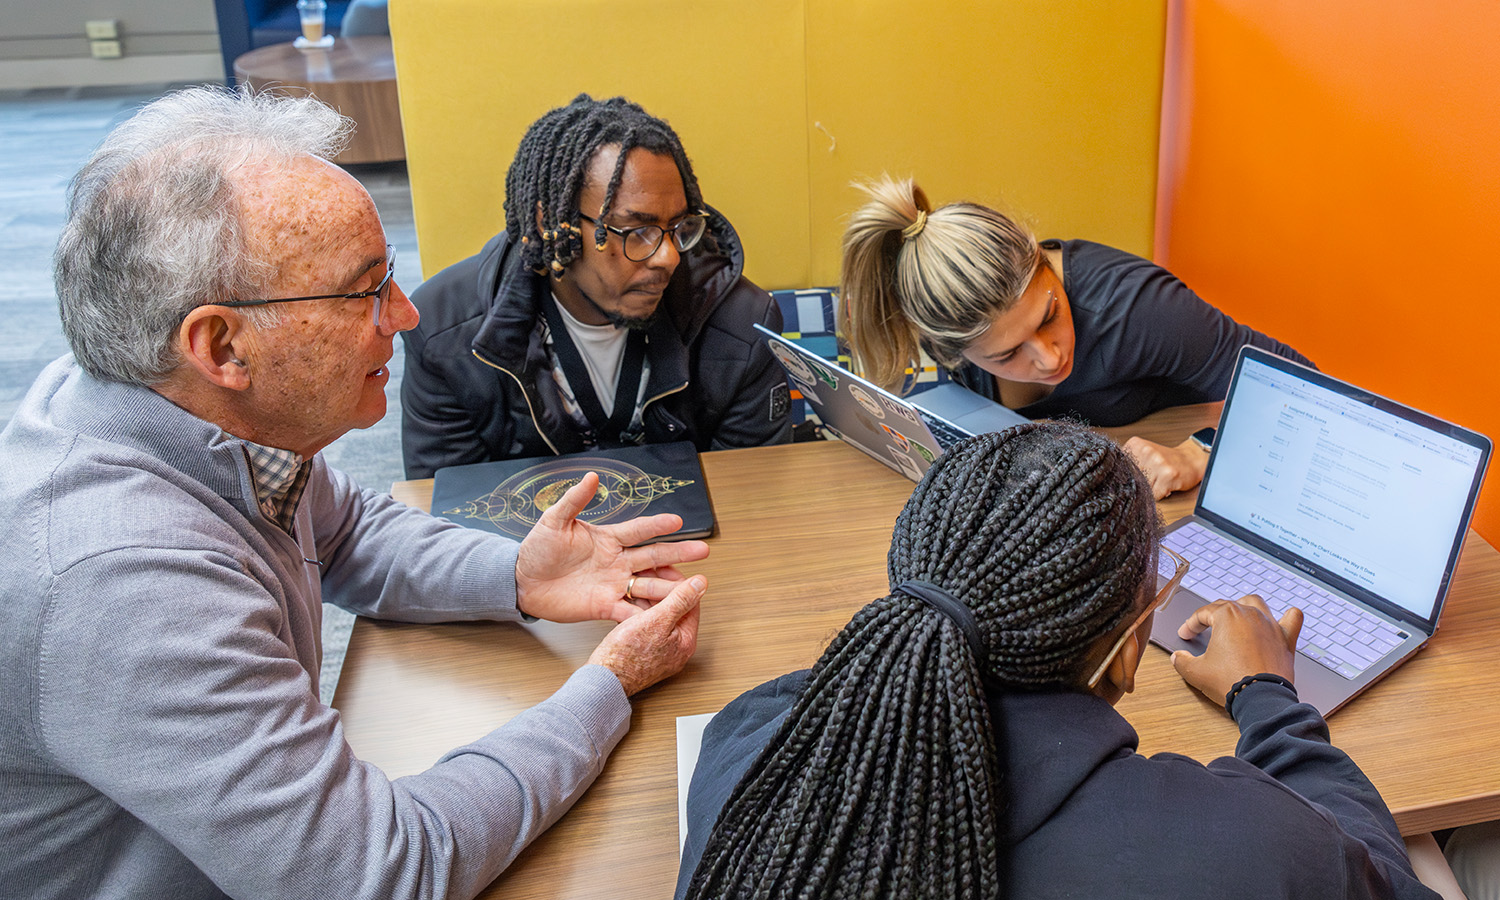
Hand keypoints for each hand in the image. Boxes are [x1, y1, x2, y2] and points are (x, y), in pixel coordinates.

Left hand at [514, 472, 709, 623]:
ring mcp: (613, 584)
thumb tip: (592, 477)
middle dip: (677, 553)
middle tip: (701, 550)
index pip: (638, 530)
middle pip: (653, 556)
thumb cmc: (537, 549)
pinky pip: (630, 610)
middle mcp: (616, 561)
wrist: (522, 582)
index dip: (657, 525)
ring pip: (648, 584)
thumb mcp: (554, 520)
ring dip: (668, 586)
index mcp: (607, 539)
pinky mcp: (605, 606)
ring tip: (691, 586)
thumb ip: (575, 500)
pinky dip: (646, 613)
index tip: (677, 521)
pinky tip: (664, 614)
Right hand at [588, 574, 704, 695]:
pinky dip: (641, 613)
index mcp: (686, 641)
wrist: (603, 680)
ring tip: (636, 587)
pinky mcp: (645, 653)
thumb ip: (680, 600)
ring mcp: (661, 652)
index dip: (678, 581)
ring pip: (660, 617)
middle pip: (676, 610)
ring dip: (650, 600)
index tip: (666, 569)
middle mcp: (676, 648)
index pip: (691, 603)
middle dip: (662, 590)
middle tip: (650, 575)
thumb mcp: (656, 621)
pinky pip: (647, 627)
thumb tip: (701, 583)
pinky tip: (630, 606)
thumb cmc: (626, 657)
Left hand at [1122, 436, 1208, 499]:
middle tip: (1149, 479)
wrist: (1191, 459)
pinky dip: (1158, 495)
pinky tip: (1164, 486)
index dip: (1123, 478)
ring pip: (1142, 488)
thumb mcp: (1143, 453)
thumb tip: (1110, 481)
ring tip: (1158, 481)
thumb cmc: (1166, 460)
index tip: (1129, 480)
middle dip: (1137, 484)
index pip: (1118, 468)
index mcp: (1136, 445)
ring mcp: (1158, 463)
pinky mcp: (1168, 476)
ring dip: (1149, 490)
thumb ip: (1128, 463)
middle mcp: (1146, 452)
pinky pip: (1154, 495)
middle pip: (1130, 479)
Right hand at [1171, 594, 1302, 702]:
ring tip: (1238, 615)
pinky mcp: (1285, 639)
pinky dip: (1287, 616)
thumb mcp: (1196, 673)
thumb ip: (1183, 661)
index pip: (1203, 613)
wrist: (1261, 698)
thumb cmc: (1232, 682)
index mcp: (1226, 616)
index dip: (1191, 624)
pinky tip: (1284, 617)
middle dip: (1213, 615)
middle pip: (1228, 605)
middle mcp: (1250, 614)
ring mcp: (1270, 625)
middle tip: (1206, 628)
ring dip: (1245, 607)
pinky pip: (1292, 619)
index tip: (1187, 634)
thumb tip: (1178, 657)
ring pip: (1256, 604)